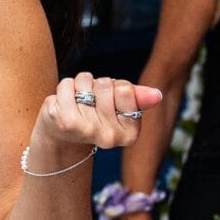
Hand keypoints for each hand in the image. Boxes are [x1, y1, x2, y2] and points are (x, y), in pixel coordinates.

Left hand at [30, 72, 163, 165]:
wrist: (62, 136)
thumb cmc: (94, 115)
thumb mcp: (120, 106)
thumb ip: (139, 99)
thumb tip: (158, 94)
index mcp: (129, 135)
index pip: (126, 90)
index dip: (116, 89)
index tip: (109, 103)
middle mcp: (109, 138)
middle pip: (106, 84)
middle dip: (96, 86)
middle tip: (90, 104)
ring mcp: (86, 130)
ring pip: (85, 81)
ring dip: (80, 86)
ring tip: (77, 104)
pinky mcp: (64, 122)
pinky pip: (67, 84)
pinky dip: (64, 88)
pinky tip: (63, 104)